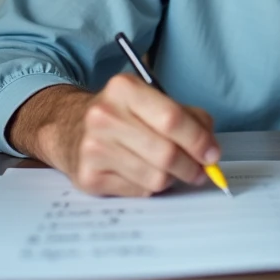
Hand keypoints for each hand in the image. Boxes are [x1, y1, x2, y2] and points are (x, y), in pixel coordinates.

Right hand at [6, 76, 219, 196]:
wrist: (67, 127)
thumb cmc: (120, 114)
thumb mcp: (150, 100)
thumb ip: (187, 116)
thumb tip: (210, 148)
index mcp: (124, 89)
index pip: (172, 118)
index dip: (199, 140)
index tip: (213, 154)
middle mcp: (104, 116)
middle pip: (166, 153)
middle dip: (192, 167)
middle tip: (201, 171)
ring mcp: (94, 148)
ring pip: (156, 177)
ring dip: (171, 178)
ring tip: (168, 170)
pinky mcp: (89, 177)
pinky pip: (139, 191)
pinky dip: (149, 186)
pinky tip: (141, 172)